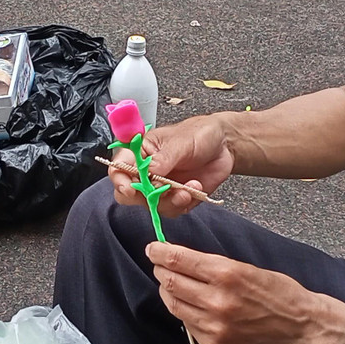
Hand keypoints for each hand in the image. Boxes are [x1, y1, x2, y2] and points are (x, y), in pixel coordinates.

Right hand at [109, 115, 235, 217]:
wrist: (225, 145)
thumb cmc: (199, 134)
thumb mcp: (180, 142)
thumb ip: (163, 159)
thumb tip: (148, 173)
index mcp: (140, 152)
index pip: (119, 168)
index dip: (119, 180)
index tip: (130, 189)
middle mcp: (146, 172)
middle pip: (129, 193)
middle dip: (145, 196)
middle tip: (162, 191)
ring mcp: (161, 187)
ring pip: (152, 205)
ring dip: (169, 201)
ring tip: (187, 190)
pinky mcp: (176, 198)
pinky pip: (172, 210)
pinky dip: (184, 203)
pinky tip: (196, 188)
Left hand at [146, 241, 329, 343]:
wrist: (301, 326)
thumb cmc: (279, 292)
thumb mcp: (246, 268)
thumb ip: (213, 266)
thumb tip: (181, 259)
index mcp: (227, 274)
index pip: (178, 260)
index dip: (160, 252)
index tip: (153, 248)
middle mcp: (217, 301)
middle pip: (170, 282)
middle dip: (160, 270)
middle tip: (159, 264)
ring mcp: (214, 326)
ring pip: (174, 305)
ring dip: (168, 291)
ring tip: (170, 283)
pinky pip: (187, 324)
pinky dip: (184, 311)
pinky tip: (189, 304)